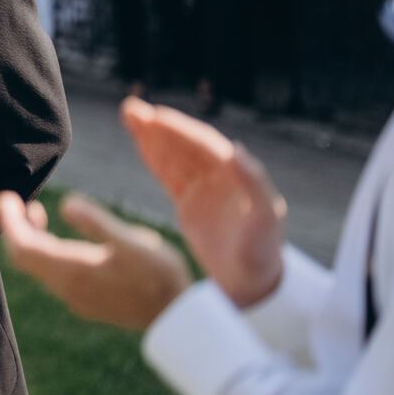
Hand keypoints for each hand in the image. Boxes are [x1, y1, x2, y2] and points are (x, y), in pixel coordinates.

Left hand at [0, 190, 192, 331]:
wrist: (179, 318)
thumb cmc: (160, 275)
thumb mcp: (133, 242)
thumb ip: (98, 222)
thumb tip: (66, 202)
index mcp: (73, 270)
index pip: (23, 245)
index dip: (9, 220)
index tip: (5, 197)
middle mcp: (67, 287)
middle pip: (24, 257)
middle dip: (15, 228)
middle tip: (15, 201)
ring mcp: (75, 298)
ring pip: (37, 267)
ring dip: (31, 240)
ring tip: (36, 213)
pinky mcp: (86, 302)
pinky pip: (51, 276)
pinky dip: (45, 254)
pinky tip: (61, 241)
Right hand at [120, 98, 284, 307]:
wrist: (250, 285)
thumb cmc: (261, 255)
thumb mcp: (264, 222)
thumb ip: (254, 185)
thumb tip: (237, 150)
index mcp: (239, 176)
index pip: (205, 145)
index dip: (180, 130)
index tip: (156, 117)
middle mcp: (223, 176)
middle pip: (186, 144)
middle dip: (160, 126)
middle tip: (132, 109)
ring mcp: (205, 187)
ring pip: (174, 155)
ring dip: (152, 135)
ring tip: (129, 114)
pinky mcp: (191, 201)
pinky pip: (169, 173)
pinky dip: (153, 156)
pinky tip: (139, 142)